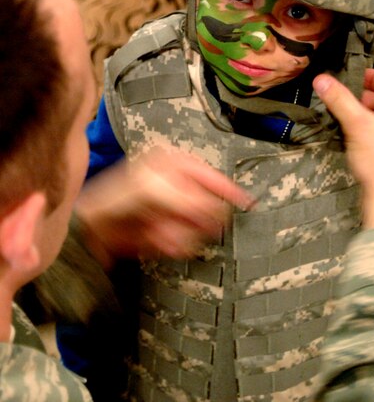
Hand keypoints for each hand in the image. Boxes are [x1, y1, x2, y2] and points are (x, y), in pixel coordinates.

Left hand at [76, 147, 254, 266]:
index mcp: (175, 165)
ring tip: (159, 231)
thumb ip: (189, 200)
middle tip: (176, 222)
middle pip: (207, 206)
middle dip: (196, 218)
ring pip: (198, 228)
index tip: (247, 203)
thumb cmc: (118, 197)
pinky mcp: (169, 232)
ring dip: (182, 233)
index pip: (210, 176)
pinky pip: (185, 243)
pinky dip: (173, 244)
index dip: (228, 189)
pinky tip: (156, 239)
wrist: (90, 228)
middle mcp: (178, 186)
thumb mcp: (154, 190)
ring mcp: (174, 211)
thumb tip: (218, 211)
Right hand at [313, 69, 373, 231]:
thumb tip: (323, 81)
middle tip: (345, 99)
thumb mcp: (357, 126)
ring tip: (347, 118)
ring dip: (367, 114)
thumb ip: (339, 100)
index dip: (372, 76)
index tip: (353, 77)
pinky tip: (355, 134)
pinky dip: (372, 128)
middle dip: (366, 98)